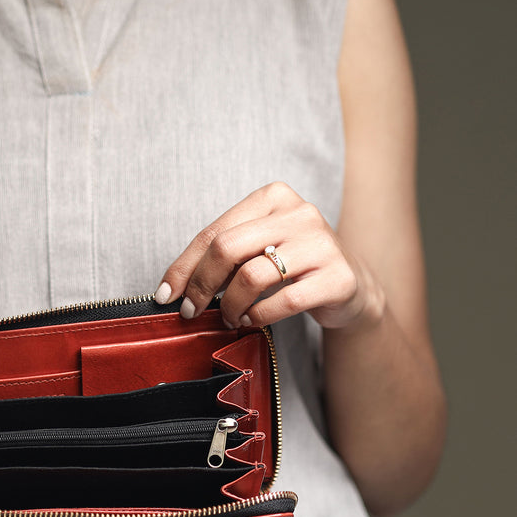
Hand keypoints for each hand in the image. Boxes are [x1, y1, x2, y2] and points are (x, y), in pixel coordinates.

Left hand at [155, 182, 384, 330]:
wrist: (351, 285)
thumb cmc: (292, 264)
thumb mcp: (258, 246)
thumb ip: (223, 254)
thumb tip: (173, 286)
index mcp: (273, 197)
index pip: (214, 231)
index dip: (184, 265)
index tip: (165, 292)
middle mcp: (299, 213)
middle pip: (228, 248)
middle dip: (200, 285)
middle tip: (190, 310)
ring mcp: (322, 243)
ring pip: (252, 276)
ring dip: (229, 304)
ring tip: (228, 316)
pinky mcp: (338, 277)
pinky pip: (283, 301)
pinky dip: (258, 316)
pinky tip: (251, 320)